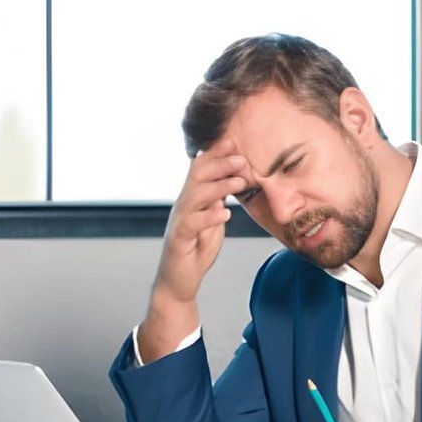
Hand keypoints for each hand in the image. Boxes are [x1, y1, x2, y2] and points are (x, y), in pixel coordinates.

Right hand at [151, 138, 247, 311]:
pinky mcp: (179, 240)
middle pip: (197, 176)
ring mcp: (179, 221)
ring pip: (195, 196)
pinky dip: (209, 217)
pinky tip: (225, 213)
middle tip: (242, 159)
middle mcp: (183, 205)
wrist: (179, 280)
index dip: (216, 154)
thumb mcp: (212, 219)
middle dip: (219, 164)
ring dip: (219, 187)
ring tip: (240, 182)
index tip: (234, 141)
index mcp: (192, 198)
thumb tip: (233, 179)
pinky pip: (192, 224)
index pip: (200, 168)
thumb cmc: (197, 247)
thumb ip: (219, 200)